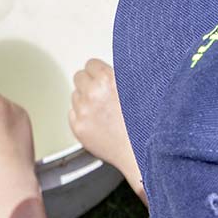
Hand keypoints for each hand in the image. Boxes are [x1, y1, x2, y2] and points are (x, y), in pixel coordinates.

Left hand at [69, 58, 144, 200]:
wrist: (141, 152)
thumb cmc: (145, 124)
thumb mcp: (139, 90)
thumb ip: (122, 76)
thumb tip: (111, 68)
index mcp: (108, 80)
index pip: (91, 64)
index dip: (98, 71)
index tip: (102, 78)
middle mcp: (93, 93)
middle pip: (79, 77)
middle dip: (89, 83)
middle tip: (101, 94)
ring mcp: (83, 111)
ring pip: (75, 95)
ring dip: (85, 99)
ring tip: (103, 111)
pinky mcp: (78, 127)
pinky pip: (72, 113)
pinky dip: (81, 116)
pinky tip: (97, 122)